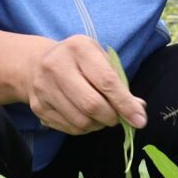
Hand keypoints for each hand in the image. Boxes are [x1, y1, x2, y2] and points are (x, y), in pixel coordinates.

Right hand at [23, 35, 145, 136]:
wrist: (38, 64)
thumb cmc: (79, 62)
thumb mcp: (101, 61)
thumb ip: (120, 85)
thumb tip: (138, 110)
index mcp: (78, 48)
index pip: (106, 81)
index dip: (125, 104)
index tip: (139, 119)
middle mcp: (56, 65)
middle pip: (91, 104)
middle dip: (111, 117)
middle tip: (116, 118)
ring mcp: (44, 87)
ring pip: (81, 121)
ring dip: (98, 125)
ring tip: (101, 117)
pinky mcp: (38, 107)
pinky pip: (69, 128)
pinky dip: (84, 128)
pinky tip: (86, 118)